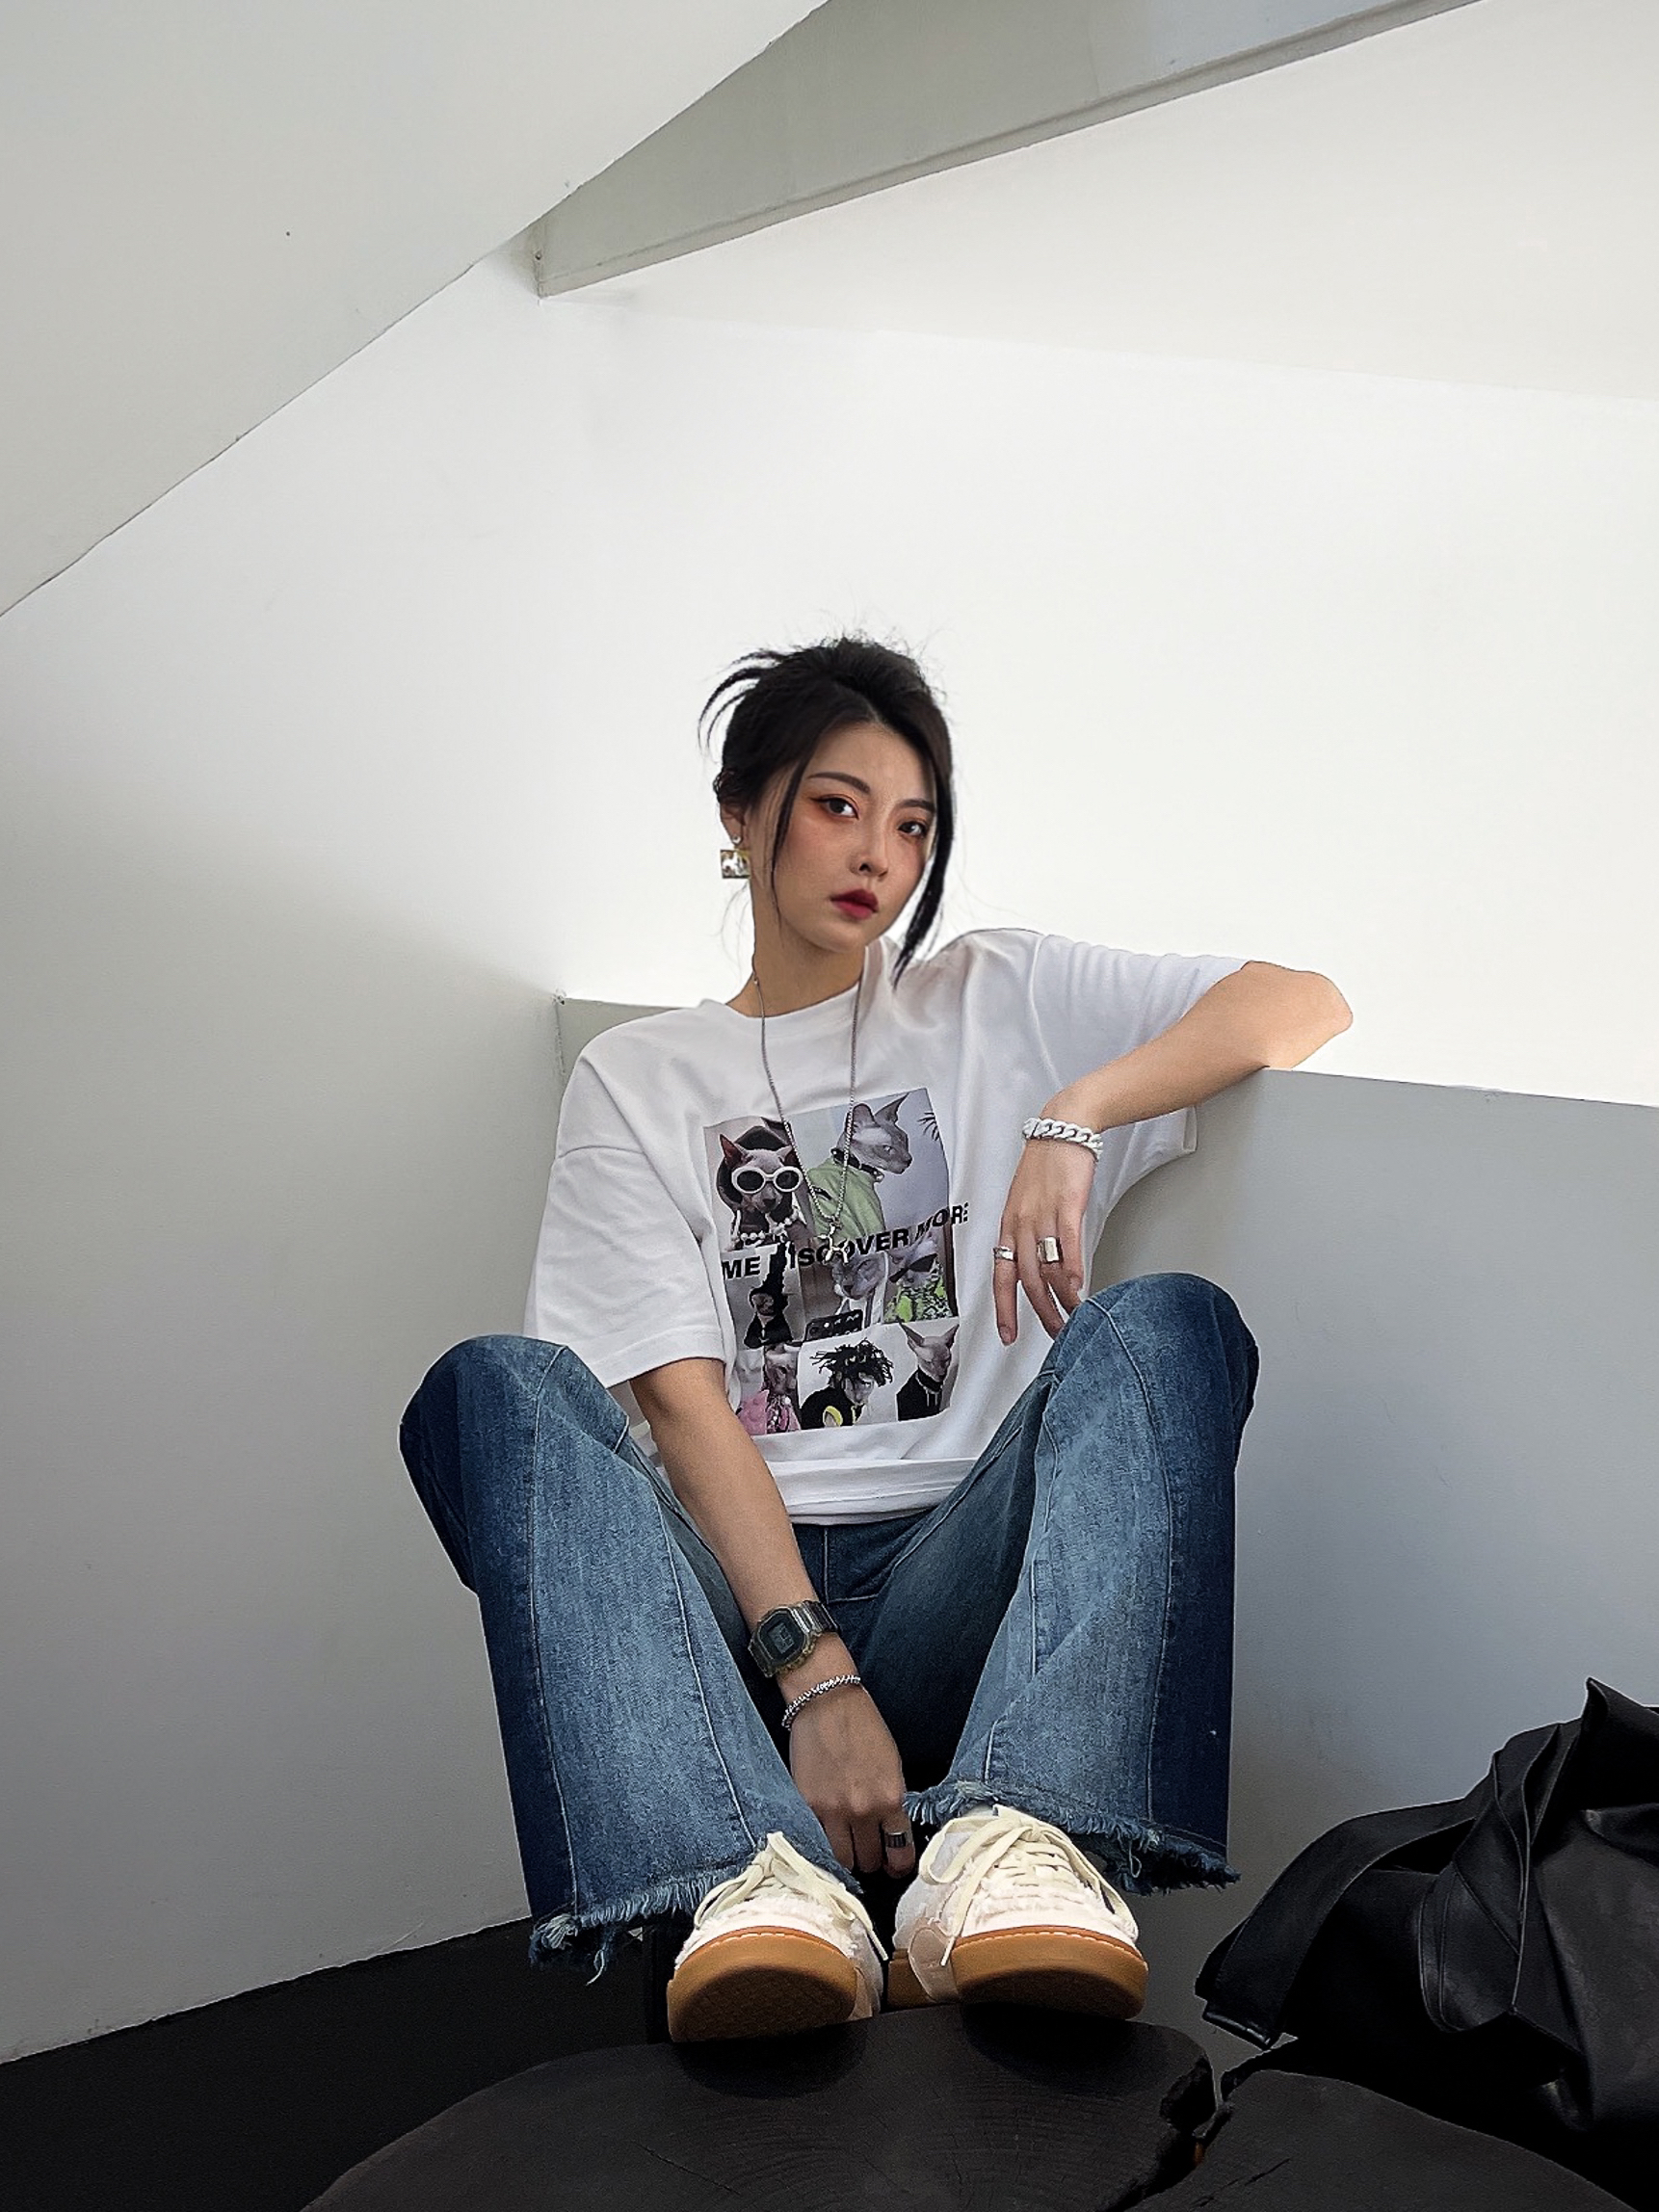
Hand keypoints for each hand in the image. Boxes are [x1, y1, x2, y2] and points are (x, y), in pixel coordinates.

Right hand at [787, 1682, 915, 1880]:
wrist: (828, 1703)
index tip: (895, 1866)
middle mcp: (862, 1811)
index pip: (900, 1852)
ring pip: (842, 1860)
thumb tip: (891, 1832)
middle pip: (869, 1861)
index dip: (898, 1865)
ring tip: (848, 1847)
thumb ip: (892, 1801)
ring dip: (847, 1857)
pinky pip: (817, 1840)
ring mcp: (831, 1810)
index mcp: (890, 1799)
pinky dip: (823, 1841)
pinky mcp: (806, 1805)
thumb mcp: (892, 1765)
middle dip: (872, 1860)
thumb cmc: (864, 1728)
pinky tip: (827, 1833)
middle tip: (869, 1853)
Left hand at [995, 1090, 1099, 1342]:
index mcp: (1008, 1224)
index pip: (1000, 1274)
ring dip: (1061, 1299)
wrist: (1063, 1126)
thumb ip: (1029, 1233)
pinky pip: (1067, 1245)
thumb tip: (1039, 1265)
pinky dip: (1072, 1271)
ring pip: (1047, 1269)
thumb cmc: (1047, 1164)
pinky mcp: (1067, 1204)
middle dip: (1039, 1313)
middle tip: (1054, 1333)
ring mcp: (1043, 1214)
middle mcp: (1021, 1223)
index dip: (1003, 1308)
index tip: (1007, 1335)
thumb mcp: (1027, 1201)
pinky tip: (1079, 1288)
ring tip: (1074, 1316)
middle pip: (1026, 1280)